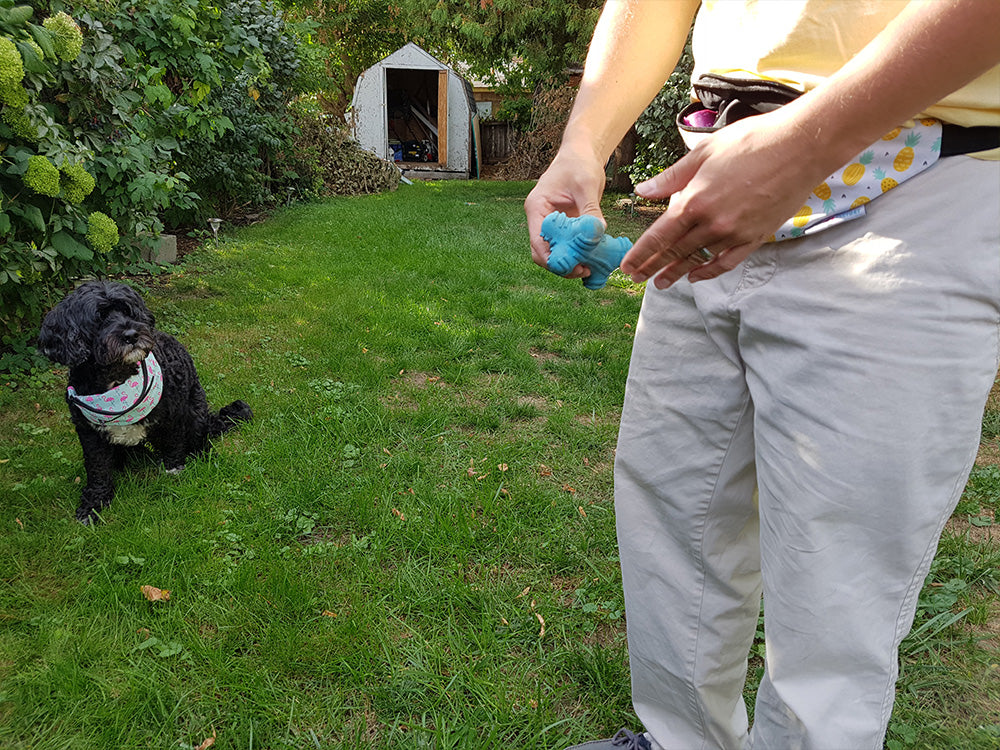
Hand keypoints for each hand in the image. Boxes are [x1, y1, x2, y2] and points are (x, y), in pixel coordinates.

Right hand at [525, 149, 607, 281]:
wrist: (582, 153)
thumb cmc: (579, 162)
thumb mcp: (587, 184)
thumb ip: (591, 209)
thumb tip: (598, 233)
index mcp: (537, 208)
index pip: (538, 242)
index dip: (553, 259)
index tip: (574, 266)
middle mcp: (540, 219)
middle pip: (543, 253)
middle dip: (562, 265)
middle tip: (585, 270)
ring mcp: (551, 224)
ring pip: (555, 252)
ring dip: (570, 262)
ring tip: (592, 267)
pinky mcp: (564, 227)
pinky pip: (567, 246)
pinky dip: (578, 254)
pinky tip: (594, 257)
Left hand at [622, 107, 831, 288]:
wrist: (801, 146)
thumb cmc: (751, 141)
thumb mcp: (703, 152)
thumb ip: (671, 178)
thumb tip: (643, 191)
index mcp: (694, 201)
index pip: (659, 236)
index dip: (640, 254)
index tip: (627, 267)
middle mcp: (712, 223)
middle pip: (675, 252)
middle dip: (653, 267)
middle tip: (637, 279)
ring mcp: (735, 233)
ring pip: (699, 259)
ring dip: (678, 272)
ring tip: (662, 283)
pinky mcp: (756, 237)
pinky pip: (727, 262)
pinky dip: (710, 271)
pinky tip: (697, 276)